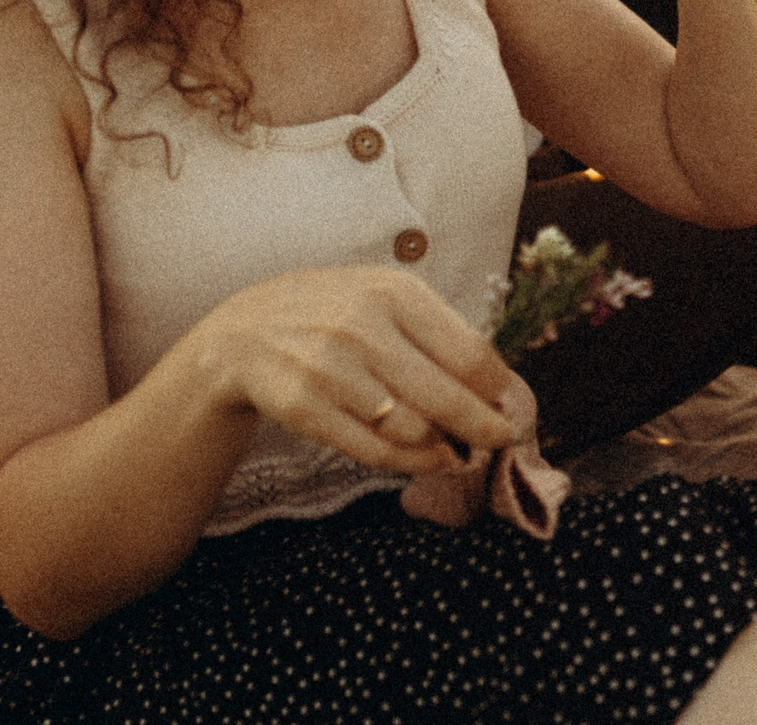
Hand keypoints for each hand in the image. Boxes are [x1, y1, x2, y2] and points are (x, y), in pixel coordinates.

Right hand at [192, 265, 517, 478]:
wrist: (245, 332)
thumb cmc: (334, 316)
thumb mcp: (385, 300)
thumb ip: (440, 335)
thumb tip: (502, 389)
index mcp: (396, 293)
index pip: (471, 354)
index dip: (499, 392)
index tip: (511, 408)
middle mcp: (364, 326)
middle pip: (448, 396)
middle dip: (483, 427)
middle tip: (499, 440)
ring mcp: (332, 368)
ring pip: (414, 429)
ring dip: (443, 448)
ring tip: (455, 451)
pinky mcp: (306, 407)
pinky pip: (374, 450)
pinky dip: (410, 463)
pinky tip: (426, 460)